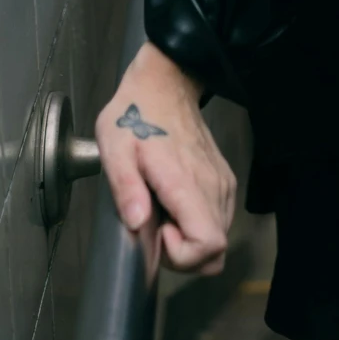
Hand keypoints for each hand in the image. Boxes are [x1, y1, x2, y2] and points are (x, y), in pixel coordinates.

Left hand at [94, 41, 235, 273]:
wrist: (166, 84)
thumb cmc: (135, 116)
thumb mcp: (114, 148)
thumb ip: (125, 187)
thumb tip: (137, 222)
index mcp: (185, 182)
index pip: (209, 244)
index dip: (183, 255)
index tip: (159, 232)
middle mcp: (212, 187)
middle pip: (217, 253)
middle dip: (184, 256)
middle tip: (156, 228)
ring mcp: (222, 184)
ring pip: (219, 240)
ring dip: (191, 241)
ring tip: (162, 212)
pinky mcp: (224, 181)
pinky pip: (219, 221)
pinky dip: (198, 225)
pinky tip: (174, 204)